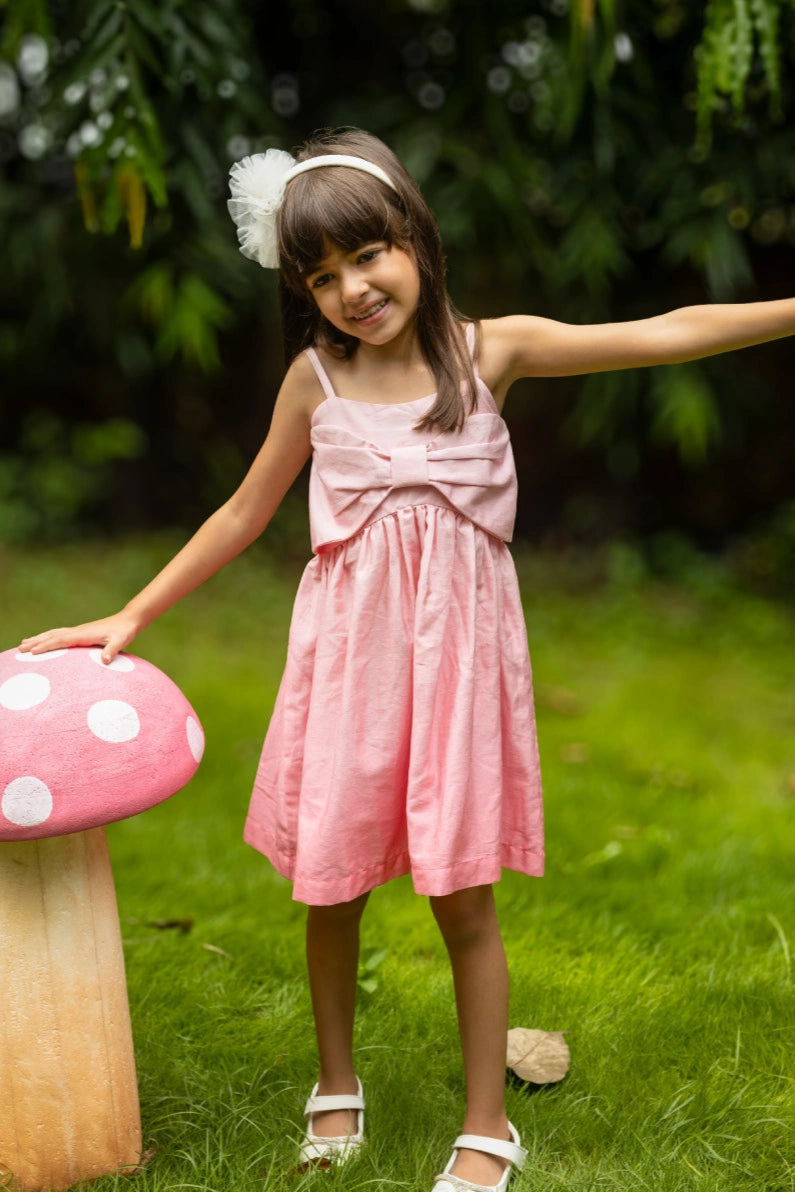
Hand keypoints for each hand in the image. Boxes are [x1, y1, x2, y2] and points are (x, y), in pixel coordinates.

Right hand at [18, 612, 140, 664]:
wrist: (128, 619)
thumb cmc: (124, 631)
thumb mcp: (121, 641)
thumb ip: (112, 650)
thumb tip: (105, 660)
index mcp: (84, 634)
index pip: (61, 640)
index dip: (46, 646)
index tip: (32, 651)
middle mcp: (78, 630)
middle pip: (52, 636)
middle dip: (36, 642)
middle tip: (19, 649)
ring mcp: (79, 630)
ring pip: (54, 634)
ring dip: (38, 638)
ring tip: (24, 643)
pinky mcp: (81, 632)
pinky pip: (60, 634)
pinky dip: (49, 637)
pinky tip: (44, 639)